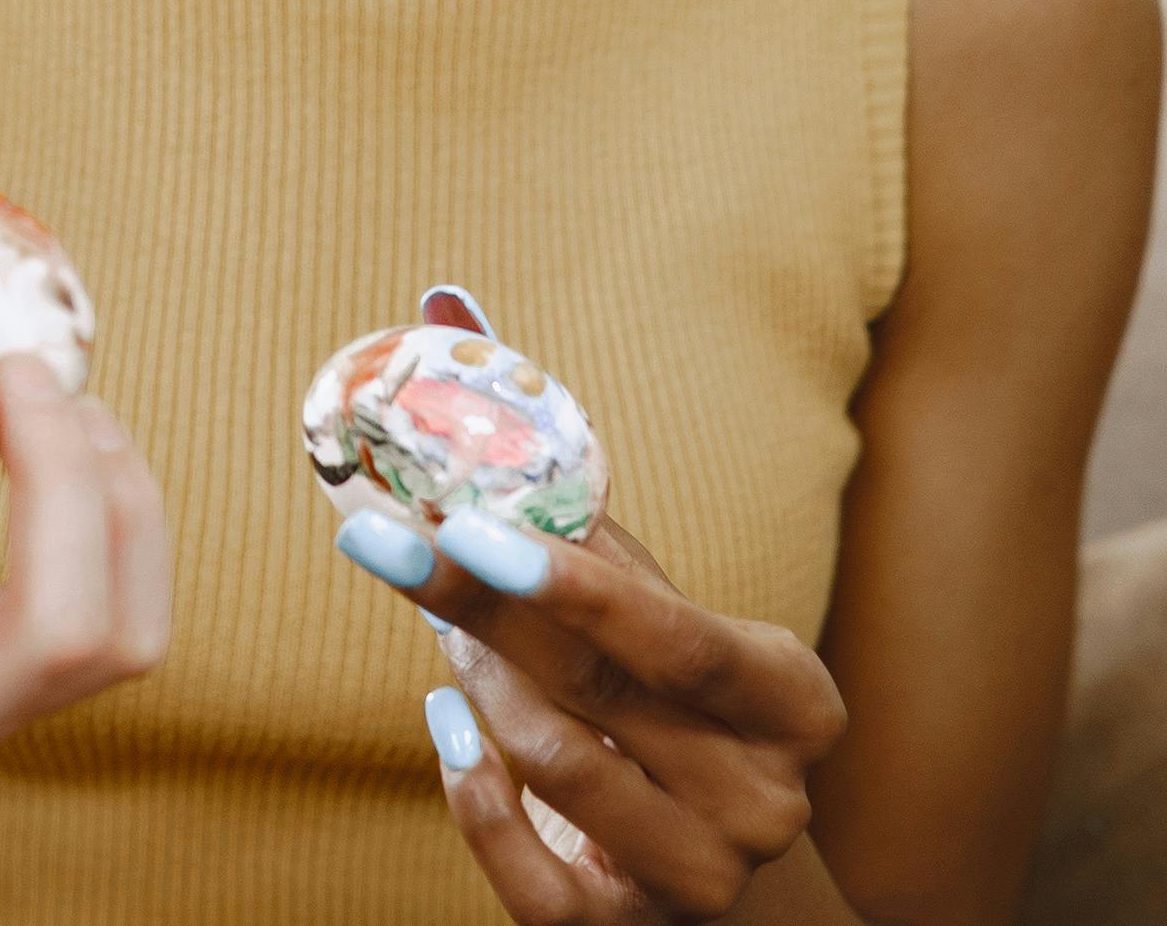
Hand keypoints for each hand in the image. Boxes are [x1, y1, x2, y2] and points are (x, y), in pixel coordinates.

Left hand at [336, 291, 845, 921]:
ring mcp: (700, 880)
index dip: (574, 580)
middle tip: (372, 533)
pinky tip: (444, 724)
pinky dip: (470, 790)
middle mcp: (765, 797)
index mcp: (794, 700)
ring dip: (478, 685)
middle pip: (597, 689)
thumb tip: (447, 300)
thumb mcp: (649, 600)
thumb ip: (564, 474)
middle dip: (471, 600)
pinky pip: (524, 869)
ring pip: (556, 767)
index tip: (463, 518)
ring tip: (449, 636)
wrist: (721, 886)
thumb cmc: (670, 704)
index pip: (680, 636)